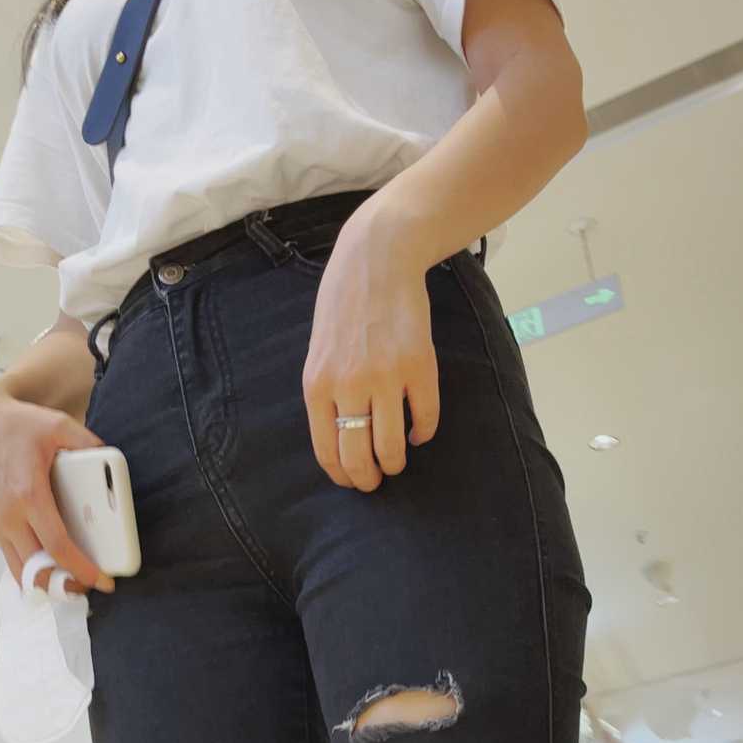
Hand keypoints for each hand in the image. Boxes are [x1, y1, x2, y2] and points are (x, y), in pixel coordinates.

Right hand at [0, 384, 114, 592]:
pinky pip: (14, 561)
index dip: (82, 569)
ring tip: (75, 581)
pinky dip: (33, 573)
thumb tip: (112, 466)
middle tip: (93, 585)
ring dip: (48, 583)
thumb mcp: (59, 425)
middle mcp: (9, 515)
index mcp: (28, 494)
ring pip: (22, 572)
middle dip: (66, 585)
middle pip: (37, 569)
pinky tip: (54, 572)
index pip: (57, 545)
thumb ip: (90, 445)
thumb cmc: (19, 426)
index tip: (103, 581)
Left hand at [302, 204, 439, 491]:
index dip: (343, 475)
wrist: (376, 260)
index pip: (327, 451)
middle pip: (358, 457)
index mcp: (317, 386)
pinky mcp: (418, 367)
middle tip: (377, 481)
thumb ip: (326, 394)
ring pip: (391, 446)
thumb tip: (340, 440)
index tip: (353, 481)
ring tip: (397, 460)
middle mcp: (348, 386)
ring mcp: (385, 377)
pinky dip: (423, 433)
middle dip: (368, 479)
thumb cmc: (343, 306)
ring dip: (396, 462)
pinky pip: (424, 419)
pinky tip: (418, 431)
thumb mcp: (319, 352)